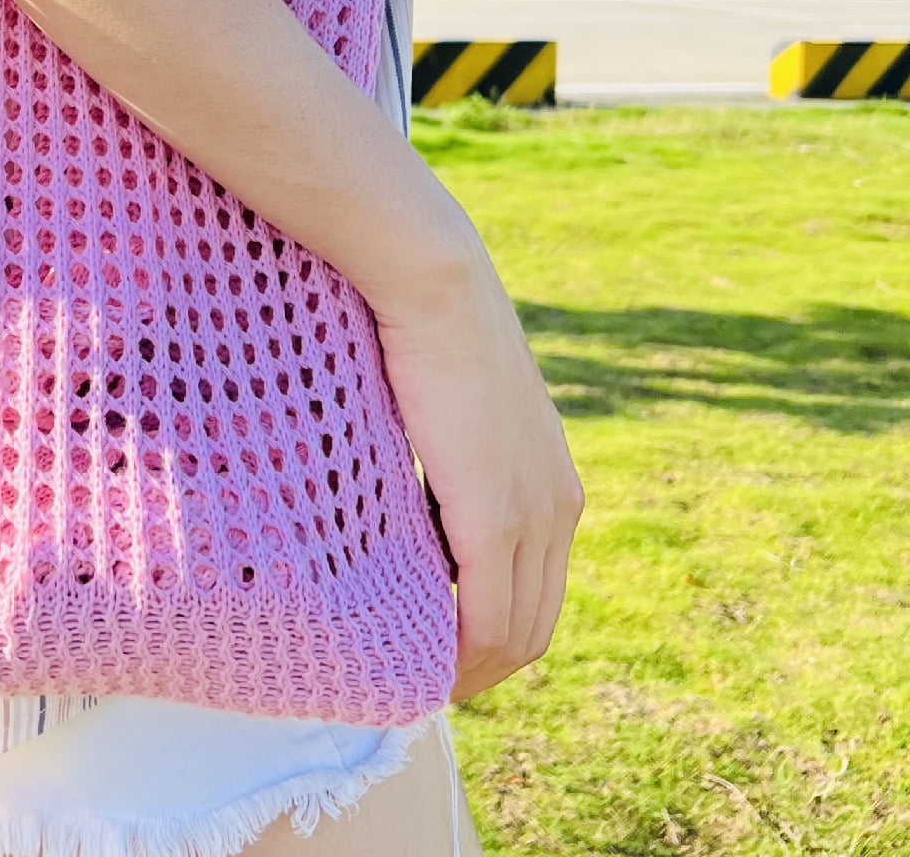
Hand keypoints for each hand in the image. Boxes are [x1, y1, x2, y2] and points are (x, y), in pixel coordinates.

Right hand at [370, 233, 583, 700]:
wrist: (434, 283)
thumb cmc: (419, 327)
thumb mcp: (448, 406)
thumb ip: (443, 457)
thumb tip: (402, 490)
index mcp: (551, 482)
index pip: (537, 591)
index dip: (491, 634)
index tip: (436, 646)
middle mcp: (558, 506)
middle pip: (534, 627)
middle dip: (482, 666)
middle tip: (421, 678)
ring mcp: (533, 513)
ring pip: (515, 634)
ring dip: (468, 668)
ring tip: (413, 676)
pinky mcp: (496, 514)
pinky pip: (487, 616)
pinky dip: (459, 652)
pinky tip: (419, 656)